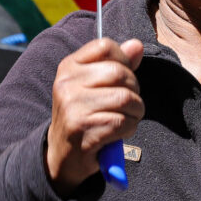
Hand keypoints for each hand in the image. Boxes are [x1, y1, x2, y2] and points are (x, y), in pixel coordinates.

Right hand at [46, 38, 144, 195]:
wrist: (63, 155)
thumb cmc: (85, 114)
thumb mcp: (95, 85)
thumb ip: (117, 63)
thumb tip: (137, 44)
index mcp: (69, 67)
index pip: (105, 46)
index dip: (124, 60)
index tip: (122, 78)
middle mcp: (67, 84)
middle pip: (119, 73)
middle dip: (134, 89)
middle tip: (129, 102)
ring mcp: (73, 106)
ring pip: (125, 98)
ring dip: (136, 111)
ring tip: (126, 117)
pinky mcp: (83, 128)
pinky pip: (122, 121)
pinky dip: (129, 128)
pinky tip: (119, 132)